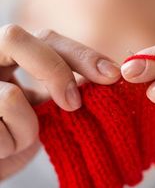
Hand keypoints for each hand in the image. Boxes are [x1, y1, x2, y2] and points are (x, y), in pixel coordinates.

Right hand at [0, 24, 119, 179]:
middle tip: (73, 105)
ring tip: (19, 139)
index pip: (48, 39)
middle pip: (16, 39)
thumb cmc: (21, 132)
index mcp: (11, 57)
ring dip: (27, 130)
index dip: (83, 55)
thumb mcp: (46, 107)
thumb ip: (66, 88)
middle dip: (54, 72)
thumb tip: (106, 76)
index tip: (111, 75)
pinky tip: (3, 148)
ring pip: (10, 97)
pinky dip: (10, 146)